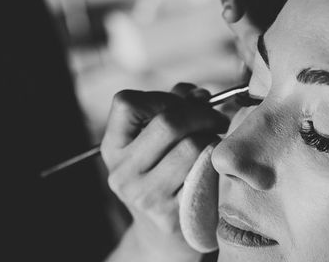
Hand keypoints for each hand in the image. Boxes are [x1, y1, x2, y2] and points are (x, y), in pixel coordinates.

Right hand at [101, 83, 227, 261]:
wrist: (163, 234)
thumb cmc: (164, 173)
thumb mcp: (155, 141)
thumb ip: (175, 106)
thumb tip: (199, 94)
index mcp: (113, 148)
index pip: (126, 103)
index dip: (161, 96)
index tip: (181, 103)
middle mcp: (122, 173)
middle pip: (168, 122)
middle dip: (200, 113)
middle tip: (214, 119)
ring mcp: (145, 196)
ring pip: (191, 145)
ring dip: (211, 137)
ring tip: (214, 141)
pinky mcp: (172, 214)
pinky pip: (205, 171)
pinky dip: (215, 160)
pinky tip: (214, 162)